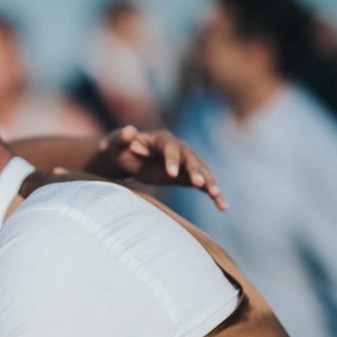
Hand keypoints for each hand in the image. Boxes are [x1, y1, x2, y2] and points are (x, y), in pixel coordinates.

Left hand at [100, 126, 226, 210]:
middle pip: (190, 158)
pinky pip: (202, 184)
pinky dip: (212, 193)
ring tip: (216, 195)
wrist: (125, 156)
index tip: (170, 174)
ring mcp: (183, 162)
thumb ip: (120, 137)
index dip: (172, 159)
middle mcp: (177, 148)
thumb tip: (129, 130)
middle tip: (199, 184)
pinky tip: (222, 206)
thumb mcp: (115, 143)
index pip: (170, 148)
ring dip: (209, 182)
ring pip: (200, 170)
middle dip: (195, 170)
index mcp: (161, 139)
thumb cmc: (118, 148)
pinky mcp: (185, 176)